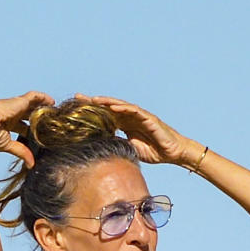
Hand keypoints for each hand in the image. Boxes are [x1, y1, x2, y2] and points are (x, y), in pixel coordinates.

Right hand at [0, 90, 54, 167]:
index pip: (24, 127)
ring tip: (55, 111)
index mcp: (8, 124)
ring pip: (33, 105)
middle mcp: (13, 114)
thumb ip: (21, 152)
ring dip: (43, 108)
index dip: (34, 131)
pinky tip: (52, 102)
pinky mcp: (20, 101)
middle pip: (30, 115)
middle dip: (40, 119)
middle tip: (53, 123)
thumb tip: (31, 165)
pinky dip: (43, 98)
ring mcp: (16, 106)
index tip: (44, 136)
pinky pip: (34, 96)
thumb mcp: (8, 145)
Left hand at [78, 95, 200, 166]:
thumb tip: (101, 145)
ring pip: (120, 106)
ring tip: (93, 100)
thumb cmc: (153, 151)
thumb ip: (118, 144)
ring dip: (107, 102)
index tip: (77, 109)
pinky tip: (113, 108)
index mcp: (125, 124)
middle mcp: (131, 117)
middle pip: (109, 107)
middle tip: (78, 97)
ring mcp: (140, 116)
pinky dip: (124, 108)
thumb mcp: (130, 148)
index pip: (106, 116)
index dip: (92, 112)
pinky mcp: (149, 118)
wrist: (172, 152)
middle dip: (94, 102)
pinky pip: (135, 111)